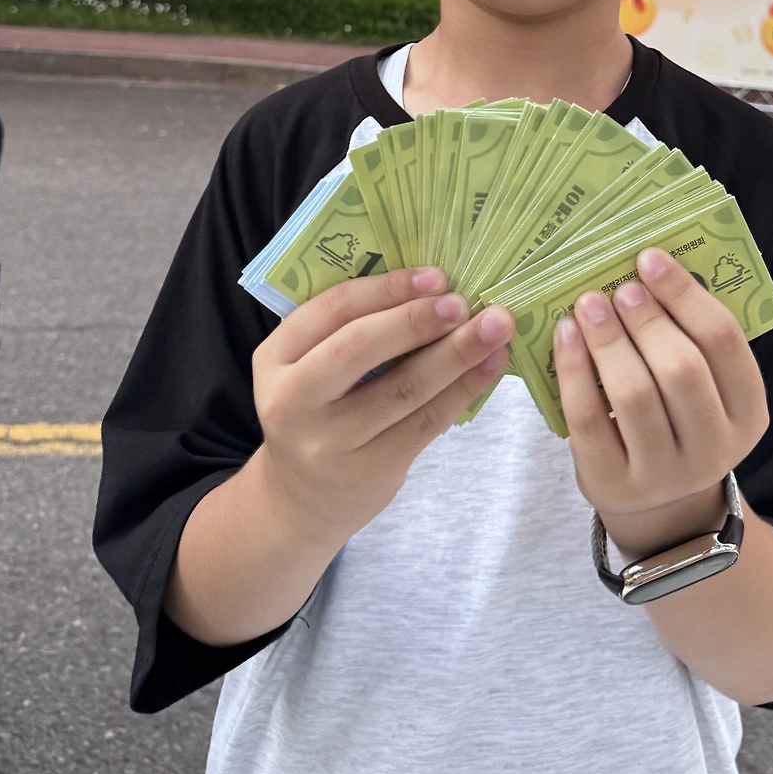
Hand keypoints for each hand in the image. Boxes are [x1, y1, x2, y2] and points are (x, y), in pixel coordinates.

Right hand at [252, 266, 513, 549]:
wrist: (304, 497)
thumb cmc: (319, 407)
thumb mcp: (309, 365)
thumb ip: (350, 327)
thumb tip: (432, 285)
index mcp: (276, 357)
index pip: (331, 310)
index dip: (386, 288)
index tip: (435, 276)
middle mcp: (293, 400)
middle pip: (359, 348)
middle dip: (417, 320)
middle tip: (464, 302)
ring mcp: (330, 442)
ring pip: (403, 388)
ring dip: (456, 353)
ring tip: (496, 327)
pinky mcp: (370, 471)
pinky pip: (426, 422)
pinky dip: (464, 388)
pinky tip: (491, 364)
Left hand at [553, 247, 768, 560]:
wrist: (659, 503)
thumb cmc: (679, 419)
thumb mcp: (705, 388)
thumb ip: (690, 337)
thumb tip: (648, 266)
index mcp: (748, 412)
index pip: (724, 341)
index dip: (685, 294)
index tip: (649, 259)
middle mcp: (714, 448)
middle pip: (681, 369)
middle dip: (646, 319)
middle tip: (620, 287)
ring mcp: (664, 473)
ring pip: (634, 395)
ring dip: (608, 340)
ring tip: (589, 304)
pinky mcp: (614, 483)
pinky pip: (588, 419)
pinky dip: (574, 370)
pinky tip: (565, 335)